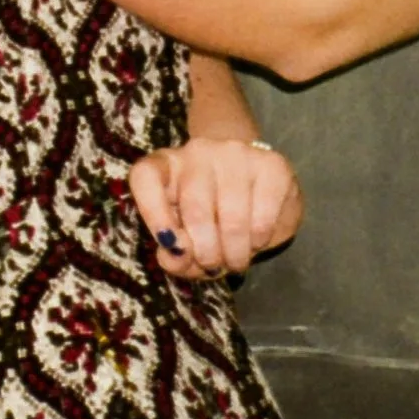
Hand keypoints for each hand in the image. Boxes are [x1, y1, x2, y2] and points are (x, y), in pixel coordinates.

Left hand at [130, 135, 303, 277]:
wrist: (252, 179)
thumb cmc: (209, 213)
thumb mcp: (185, 235)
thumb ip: (175, 254)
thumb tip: (177, 257)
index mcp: (166, 165)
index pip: (146, 176)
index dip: (153, 213)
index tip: (168, 244)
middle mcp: (198, 151)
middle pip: (194, 206)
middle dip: (206, 251)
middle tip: (214, 266)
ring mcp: (237, 154)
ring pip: (232, 216)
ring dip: (235, 252)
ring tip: (236, 261)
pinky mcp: (272, 165)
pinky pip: (263, 216)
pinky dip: (259, 241)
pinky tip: (257, 242)